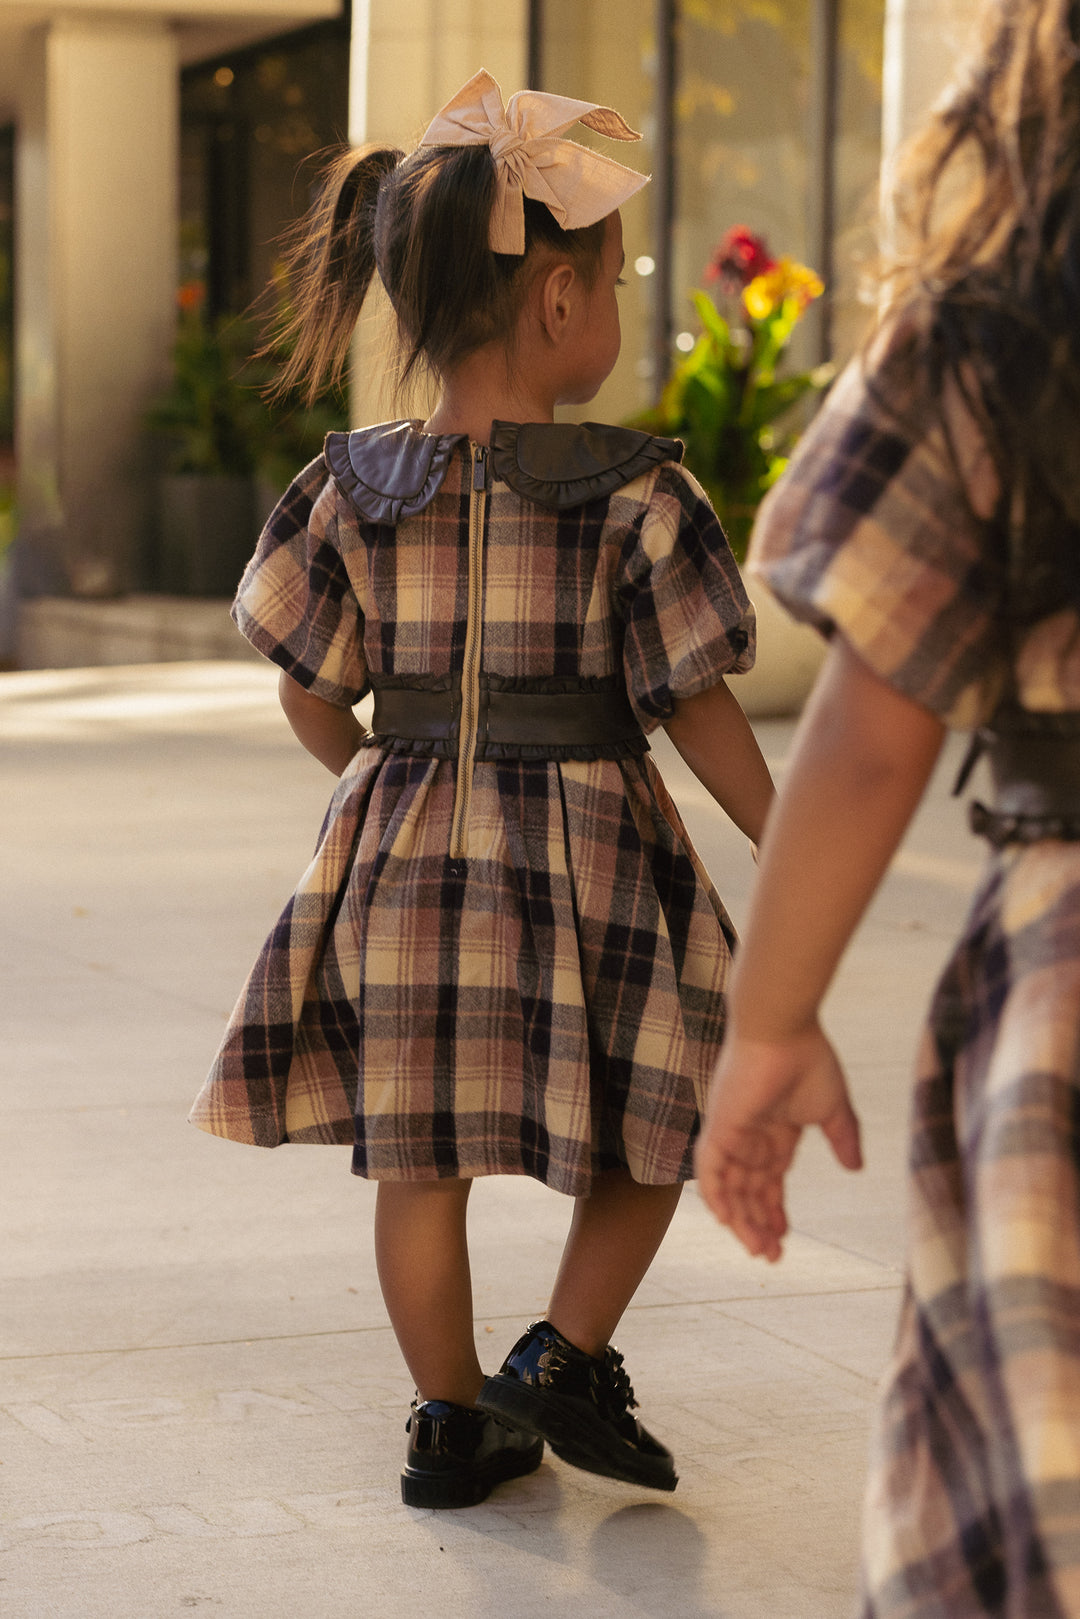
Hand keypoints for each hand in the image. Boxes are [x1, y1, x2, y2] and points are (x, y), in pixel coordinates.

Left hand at [694, 1025, 861, 1261]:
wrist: (784, 1028)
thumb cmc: (808, 1059)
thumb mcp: (833, 1108)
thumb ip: (843, 1138)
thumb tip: (856, 1168)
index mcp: (776, 1131)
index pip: (771, 1181)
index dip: (775, 1211)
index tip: (784, 1240)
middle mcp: (750, 1135)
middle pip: (749, 1191)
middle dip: (759, 1224)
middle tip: (771, 1256)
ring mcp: (733, 1132)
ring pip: (731, 1187)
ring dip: (742, 1220)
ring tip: (758, 1250)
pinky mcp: (720, 1126)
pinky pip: (710, 1169)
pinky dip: (716, 1195)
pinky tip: (728, 1222)